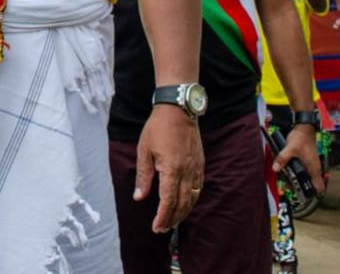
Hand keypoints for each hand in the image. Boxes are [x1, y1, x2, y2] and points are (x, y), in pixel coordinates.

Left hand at [135, 105, 203, 232]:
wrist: (178, 110)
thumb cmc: (158, 128)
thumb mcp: (144, 150)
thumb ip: (143, 176)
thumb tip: (139, 197)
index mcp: (171, 169)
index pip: (169, 201)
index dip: (163, 217)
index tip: (156, 227)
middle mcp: (187, 172)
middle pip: (182, 204)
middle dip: (172, 219)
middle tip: (161, 229)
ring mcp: (196, 169)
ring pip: (192, 199)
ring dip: (182, 213)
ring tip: (171, 221)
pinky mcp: (200, 165)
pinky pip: (197, 189)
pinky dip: (191, 201)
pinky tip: (184, 204)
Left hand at [274, 124, 324, 193]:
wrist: (303, 128)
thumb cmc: (301, 138)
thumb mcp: (290, 149)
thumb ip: (282, 159)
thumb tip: (275, 168)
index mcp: (314, 168)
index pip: (318, 186)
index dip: (310, 192)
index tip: (300, 194)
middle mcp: (314, 168)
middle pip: (308, 183)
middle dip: (298, 185)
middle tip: (287, 186)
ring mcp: (310, 164)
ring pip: (304, 176)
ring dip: (295, 178)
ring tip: (284, 178)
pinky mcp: (306, 160)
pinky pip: (301, 170)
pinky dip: (294, 171)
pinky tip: (285, 169)